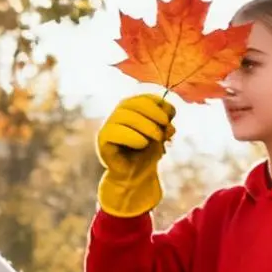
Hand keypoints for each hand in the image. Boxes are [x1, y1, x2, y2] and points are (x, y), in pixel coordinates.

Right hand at [96, 94, 174, 217]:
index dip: (160, 105)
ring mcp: (108, 126)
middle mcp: (118, 113)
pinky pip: (115, 132)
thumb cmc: (148, 151)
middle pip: (135, 104)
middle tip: (164, 132)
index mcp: (132, 107)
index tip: (169, 119)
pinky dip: (133, 137)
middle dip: (155, 115)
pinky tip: (142, 144)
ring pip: (124, 116)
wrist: (136, 175)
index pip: (145, 97)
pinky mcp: (102, 140)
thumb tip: (166, 113)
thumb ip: (164, 118)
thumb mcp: (162, 131)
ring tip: (157, 139)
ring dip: (146, 127)